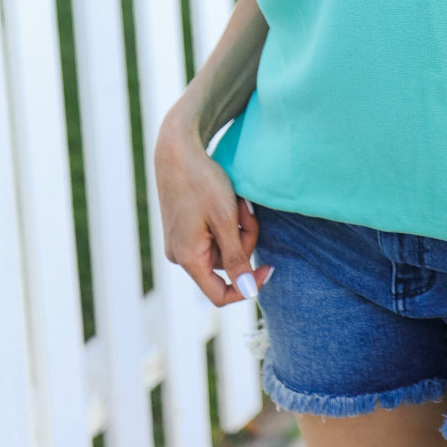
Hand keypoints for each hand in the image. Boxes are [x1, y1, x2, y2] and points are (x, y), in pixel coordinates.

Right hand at [154, 107, 269, 307]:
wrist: (177, 151)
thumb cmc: (201, 182)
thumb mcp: (225, 219)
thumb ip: (236, 258)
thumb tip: (247, 292)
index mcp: (188, 258)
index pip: (220, 294)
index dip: (247, 286)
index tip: (269, 269)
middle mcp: (180, 255)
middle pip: (226, 265)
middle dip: (244, 240)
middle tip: (247, 210)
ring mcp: (181, 242)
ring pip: (223, 249)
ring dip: (238, 228)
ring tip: (236, 201)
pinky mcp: (185, 230)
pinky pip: (215, 236)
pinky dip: (227, 222)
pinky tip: (227, 201)